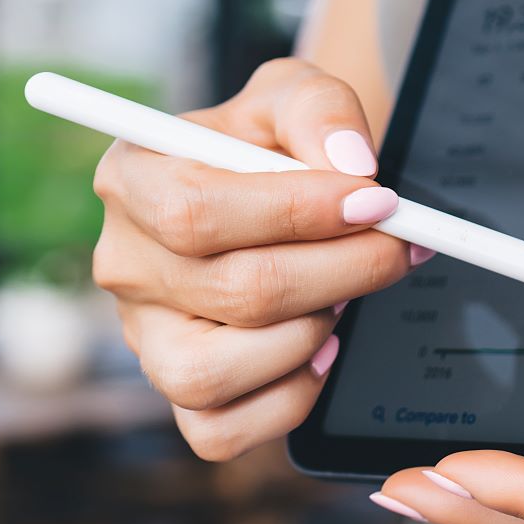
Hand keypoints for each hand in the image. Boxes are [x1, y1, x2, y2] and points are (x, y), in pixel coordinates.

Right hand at [92, 58, 426, 459]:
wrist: (279, 184)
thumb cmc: (276, 138)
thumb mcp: (296, 93)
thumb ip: (321, 110)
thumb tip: (352, 166)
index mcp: (134, 177)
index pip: (199, 212)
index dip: (299, 213)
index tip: (377, 201)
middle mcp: (125, 261)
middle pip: (234, 291)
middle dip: (342, 270)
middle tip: (397, 246)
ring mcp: (143, 335)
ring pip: (212, 374)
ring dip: (309, 335)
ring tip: (343, 293)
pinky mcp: (175, 390)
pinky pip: (220, 430)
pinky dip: (287, 399)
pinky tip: (322, 350)